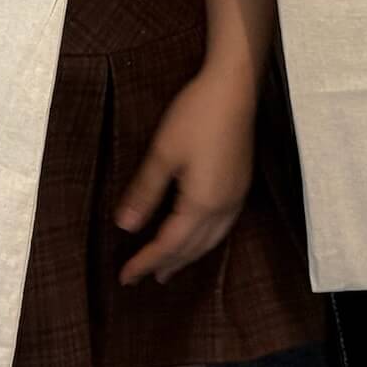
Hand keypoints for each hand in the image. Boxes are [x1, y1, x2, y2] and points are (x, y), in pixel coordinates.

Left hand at [115, 68, 255, 285]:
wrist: (234, 88)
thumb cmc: (195, 116)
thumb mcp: (163, 152)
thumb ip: (145, 192)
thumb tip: (125, 226)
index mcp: (201, 204)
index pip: (169, 245)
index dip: (146, 261)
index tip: (125, 277)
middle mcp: (223, 208)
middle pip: (193, 248)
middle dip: (168, 264)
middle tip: (145, 279)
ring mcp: (236, 196)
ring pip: (211, 240)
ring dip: (188, 257)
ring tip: (170, 267)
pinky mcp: (240, 184)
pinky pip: (222, 227)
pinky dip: (205, 241)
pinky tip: (198, 236)